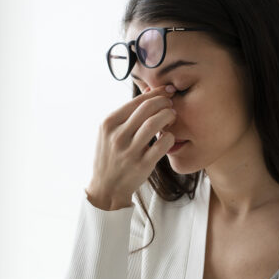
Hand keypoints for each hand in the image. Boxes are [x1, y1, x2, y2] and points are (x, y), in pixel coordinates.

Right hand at [86, 85, 176, 210]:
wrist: (106, 187)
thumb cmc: (111, 155)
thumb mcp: (109, 132)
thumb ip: (126, 114)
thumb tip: (150, 91)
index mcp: (109, 124)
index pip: (137, 101)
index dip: (156, 93)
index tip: (167, 92)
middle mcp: (118, 136)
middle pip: (148, 108)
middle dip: (164, 102)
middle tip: (171, 105)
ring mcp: (130, 150)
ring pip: (156, 123)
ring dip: (169, 116)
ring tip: (172, 117)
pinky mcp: (142, 164)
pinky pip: (163, 143)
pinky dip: (170, 136)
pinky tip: (169, 137)